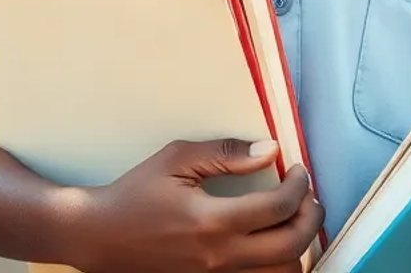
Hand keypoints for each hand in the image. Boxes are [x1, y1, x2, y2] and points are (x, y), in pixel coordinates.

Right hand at [71, 138, 321, 272]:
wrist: (100, 237)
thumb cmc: (135, 193)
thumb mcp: (176, 160)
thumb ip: (225, 154)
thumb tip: (271, 150)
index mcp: (211, 222)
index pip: (278, 207)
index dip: (299, 186)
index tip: (298, 170)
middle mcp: (219, 257)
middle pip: (291, 246)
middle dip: (311, 218)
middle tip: (308, 197)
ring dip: (298, 247)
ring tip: (292, 220)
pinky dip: (276, 265)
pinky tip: (273, 244)